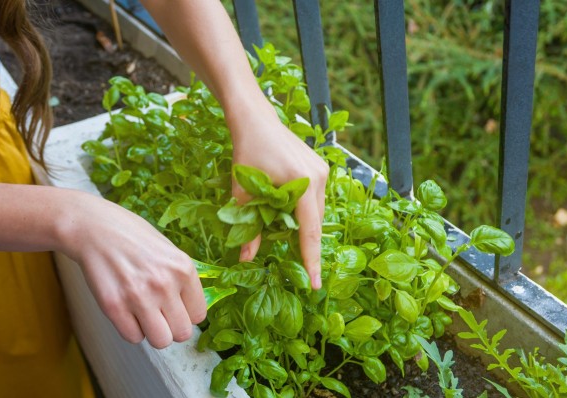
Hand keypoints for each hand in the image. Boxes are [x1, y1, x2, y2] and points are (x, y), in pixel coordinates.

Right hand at [58, 191, 206, 348]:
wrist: (95, 228)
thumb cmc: (133, 237)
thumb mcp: (169, 251)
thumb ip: (182, 279)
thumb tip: (191, 309)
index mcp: (183, 269)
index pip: (199, 315)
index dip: (186, 314)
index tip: (176, 307)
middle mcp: (164, 284)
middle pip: (182, 333)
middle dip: (171, 327)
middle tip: (160, 314)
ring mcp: (139, 297)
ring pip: (160, 341)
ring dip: (153, 332)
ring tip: (144, 314)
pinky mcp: (114, 307)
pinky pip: (133, 338)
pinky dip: (131, 329)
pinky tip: (127, 311)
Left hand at [227, 101, 328, 289]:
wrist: (255, 119)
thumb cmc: (246, 151)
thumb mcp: (243, 191)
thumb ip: (248, 226)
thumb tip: (246, 259)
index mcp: (302, 183)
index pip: (310, 231)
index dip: (311, 260)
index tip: (315, 284)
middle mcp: (319, 177)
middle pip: (315, 222)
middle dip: (305, 244)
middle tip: (296, 266)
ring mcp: (322, 171)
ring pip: (316, 211)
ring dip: (303, 225)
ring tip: (285, 235)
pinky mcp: (320, 167)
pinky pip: (315, 198)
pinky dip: (304, 211)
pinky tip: (288, 214)